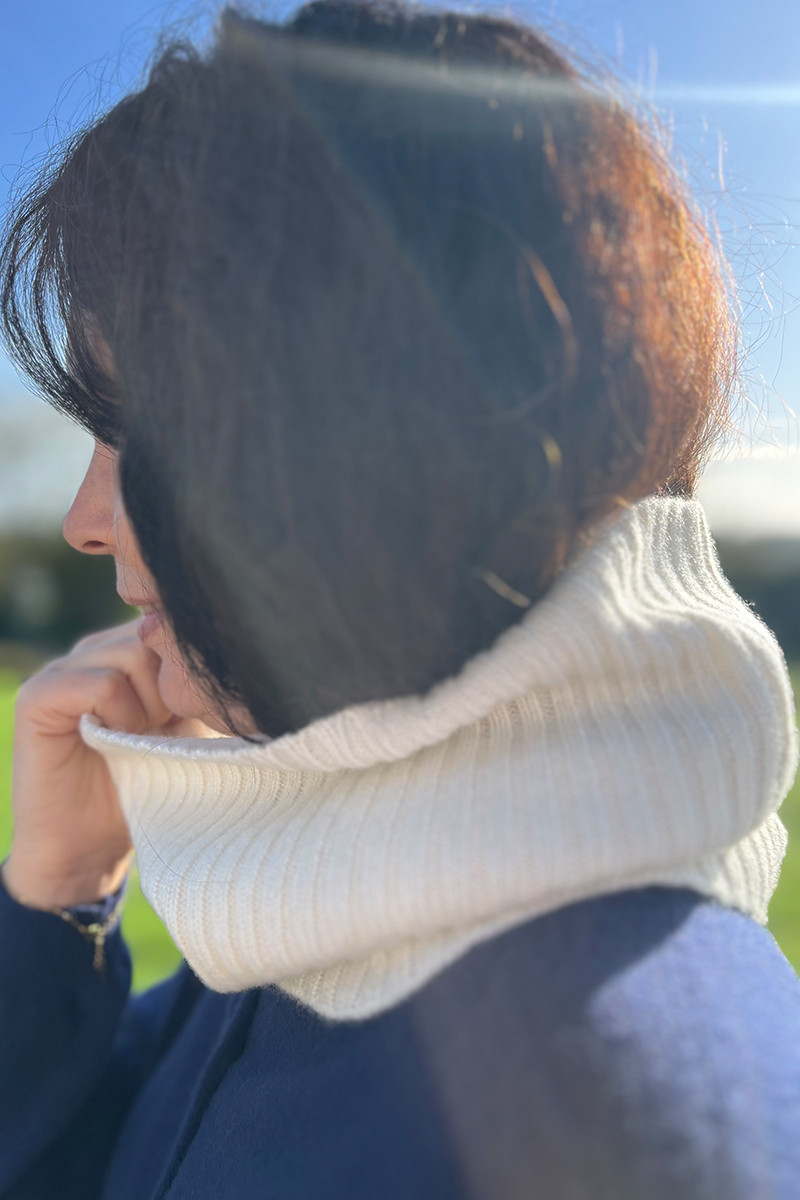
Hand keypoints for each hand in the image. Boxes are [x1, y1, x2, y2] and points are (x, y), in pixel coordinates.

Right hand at [1, 619, 178, 909]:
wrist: (93, 846)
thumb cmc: (151, 784)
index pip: (175, 623)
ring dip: (150, 706)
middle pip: (157, 636)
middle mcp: (95, 649)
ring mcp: (63, 668)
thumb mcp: (190, 724)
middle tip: (161, 731)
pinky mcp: (39, 696)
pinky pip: (101, 683)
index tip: (188, 713)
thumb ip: (200, 681)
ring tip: (138, 740)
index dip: (192, 668)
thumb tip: (233, 645)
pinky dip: (121, 716)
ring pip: (133, 655)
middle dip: (174, 689)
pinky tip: (115, 742)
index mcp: (130, 650)